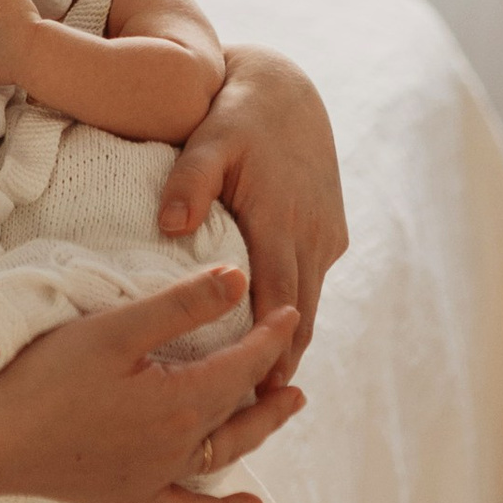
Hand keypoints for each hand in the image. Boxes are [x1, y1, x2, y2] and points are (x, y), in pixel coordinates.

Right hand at [0, 270, 306, 502]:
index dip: (270, 338)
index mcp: (182, 399)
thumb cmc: (48, 377)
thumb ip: (182, 305)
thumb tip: (241, 280)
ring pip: (225, 454)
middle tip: (295, 366)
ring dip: (259, 432)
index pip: (243, 364)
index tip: (289, 314)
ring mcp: (157, 475)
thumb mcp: (117, 328)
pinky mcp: (132, 496)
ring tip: (282, 411)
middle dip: (271, 384)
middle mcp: (181, 444)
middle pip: (241, 410)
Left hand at [158, 44, 346, 379]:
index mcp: (282, 221)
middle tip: (250, 415)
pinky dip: (295, 310)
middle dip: (280, 364)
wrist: (286, 87)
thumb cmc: (237, 113)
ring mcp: (328, 234)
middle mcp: (314, 234)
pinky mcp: (331, 231)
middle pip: (300, 316)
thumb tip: (170, 226)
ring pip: (309, 302)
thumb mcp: (208, 138)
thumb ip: (189, 183)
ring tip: (258, 390)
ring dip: (290, 342)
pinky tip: (267, 339)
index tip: (252, 397)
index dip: (269, 354)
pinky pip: (312, 282)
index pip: (279, 303)